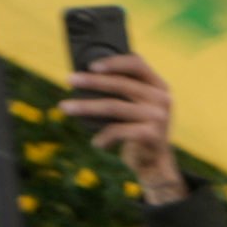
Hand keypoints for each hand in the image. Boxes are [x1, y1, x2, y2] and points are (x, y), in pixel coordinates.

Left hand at [64, 51, 184, 203]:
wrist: (155, 164)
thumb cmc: (139, 130)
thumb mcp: (138, 106)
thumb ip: (125, 91)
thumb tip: (85, 76)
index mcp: (160, 86)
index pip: (137, 64)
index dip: (114, 62)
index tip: (91, 66)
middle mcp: (162, 99)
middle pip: (121, 84)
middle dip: (92, 81)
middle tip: (70, 80)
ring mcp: (158, 117)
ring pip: (113, 106)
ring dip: (86, 106)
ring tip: (64, 107)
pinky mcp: (150, 135)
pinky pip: (117, 130)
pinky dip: (103, 137)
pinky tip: (96, 143)